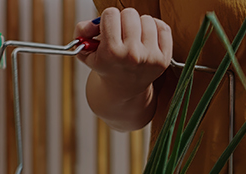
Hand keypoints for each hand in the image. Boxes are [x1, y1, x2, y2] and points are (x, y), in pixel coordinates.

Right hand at [75, 7, 172, 131]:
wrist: (123, 88)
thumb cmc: (106, 65)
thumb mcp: (86, 51)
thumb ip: (81, 31)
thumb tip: (94, 23)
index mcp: (111, 52)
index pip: (111, 14)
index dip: (108, 19)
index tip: (108, 28)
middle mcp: (132, 55)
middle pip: (129, 13)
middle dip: (123, 20)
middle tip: (121, 32)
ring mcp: (150, 56)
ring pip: (147, 19)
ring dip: (139, 24)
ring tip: (133, 37)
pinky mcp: (164, 58)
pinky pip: (163, 28)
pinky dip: (155, 28)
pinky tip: (146, 37)